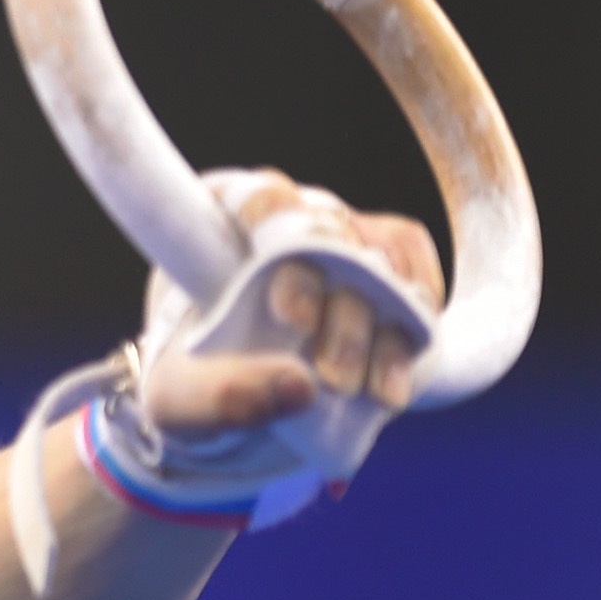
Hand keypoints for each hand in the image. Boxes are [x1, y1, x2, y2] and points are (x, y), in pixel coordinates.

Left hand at [138, 170, 444, 440]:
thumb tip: (301, 387)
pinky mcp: (387, 265)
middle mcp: (286, 212)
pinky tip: (393, 382)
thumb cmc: (192, 384)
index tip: (291, 315)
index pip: (256, 198)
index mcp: (217, 221)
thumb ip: (223, 395)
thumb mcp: (182, 401)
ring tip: (368, 394)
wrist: (234, 400)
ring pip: (382, 261)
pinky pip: (418, 279)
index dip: (280, 237)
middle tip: (332, 378)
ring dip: (382, 332)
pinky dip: (415, 330)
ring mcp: (341, 234)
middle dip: (340, 316)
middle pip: (330, 237)